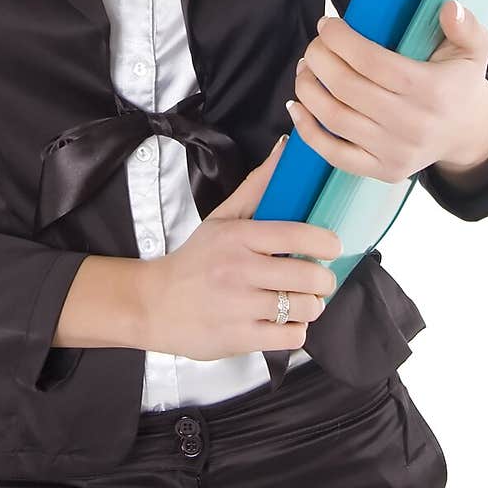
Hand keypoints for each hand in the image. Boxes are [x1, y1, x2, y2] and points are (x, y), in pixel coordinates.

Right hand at [141, 137, 341, 361]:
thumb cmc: (195, 260)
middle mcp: (239, 270)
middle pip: (309, 276)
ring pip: (304, 308)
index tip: (332, 246)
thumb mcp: (222, 218)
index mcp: (238, 236)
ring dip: (311, 306)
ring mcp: (240, 306)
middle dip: (324, 280)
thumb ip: (258, 186)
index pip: (297, 234)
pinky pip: (291, 337)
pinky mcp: (240, 338)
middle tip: (317, 279)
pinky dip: (295, 330)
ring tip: (300, 300)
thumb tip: (286, 149)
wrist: (155, 303)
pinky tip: (283, 321)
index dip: (326, 242)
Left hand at [286, 0, 487, 184]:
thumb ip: (465, 25)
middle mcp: (413, 124)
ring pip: (335, 118)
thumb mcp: (473, 50)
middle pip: (347, 87)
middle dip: (319, 59)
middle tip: (314, 46)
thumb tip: (448, 8)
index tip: (327, 24)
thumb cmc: (459, 83)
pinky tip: (297, 107)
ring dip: (308, 89)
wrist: (467, 134)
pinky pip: (334, 154)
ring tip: (305, 68)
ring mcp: (396, 151)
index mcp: (432, 90)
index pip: (371, 61)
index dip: (341, 40)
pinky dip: (308, 131)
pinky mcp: (383, 170)